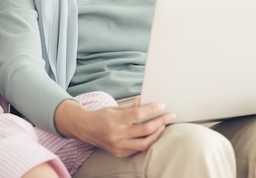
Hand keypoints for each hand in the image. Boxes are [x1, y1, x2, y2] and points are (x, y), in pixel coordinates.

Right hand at [55, 98, 175, 157]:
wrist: (85, 128)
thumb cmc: (101, 116)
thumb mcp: (115, 108)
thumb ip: (131, 107)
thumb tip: (145, 102)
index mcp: (115, 120)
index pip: (139, 114)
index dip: (152, 109)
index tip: (162, 105)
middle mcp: (117, 134)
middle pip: (145, 130)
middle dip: (161, 122)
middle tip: (171, 116)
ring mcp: (118, 146)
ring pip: (144, 144)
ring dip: (157, 134)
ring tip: (163, 126)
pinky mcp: (119, 153)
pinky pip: (137, 150)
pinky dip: (146, 142)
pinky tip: (152, 135)